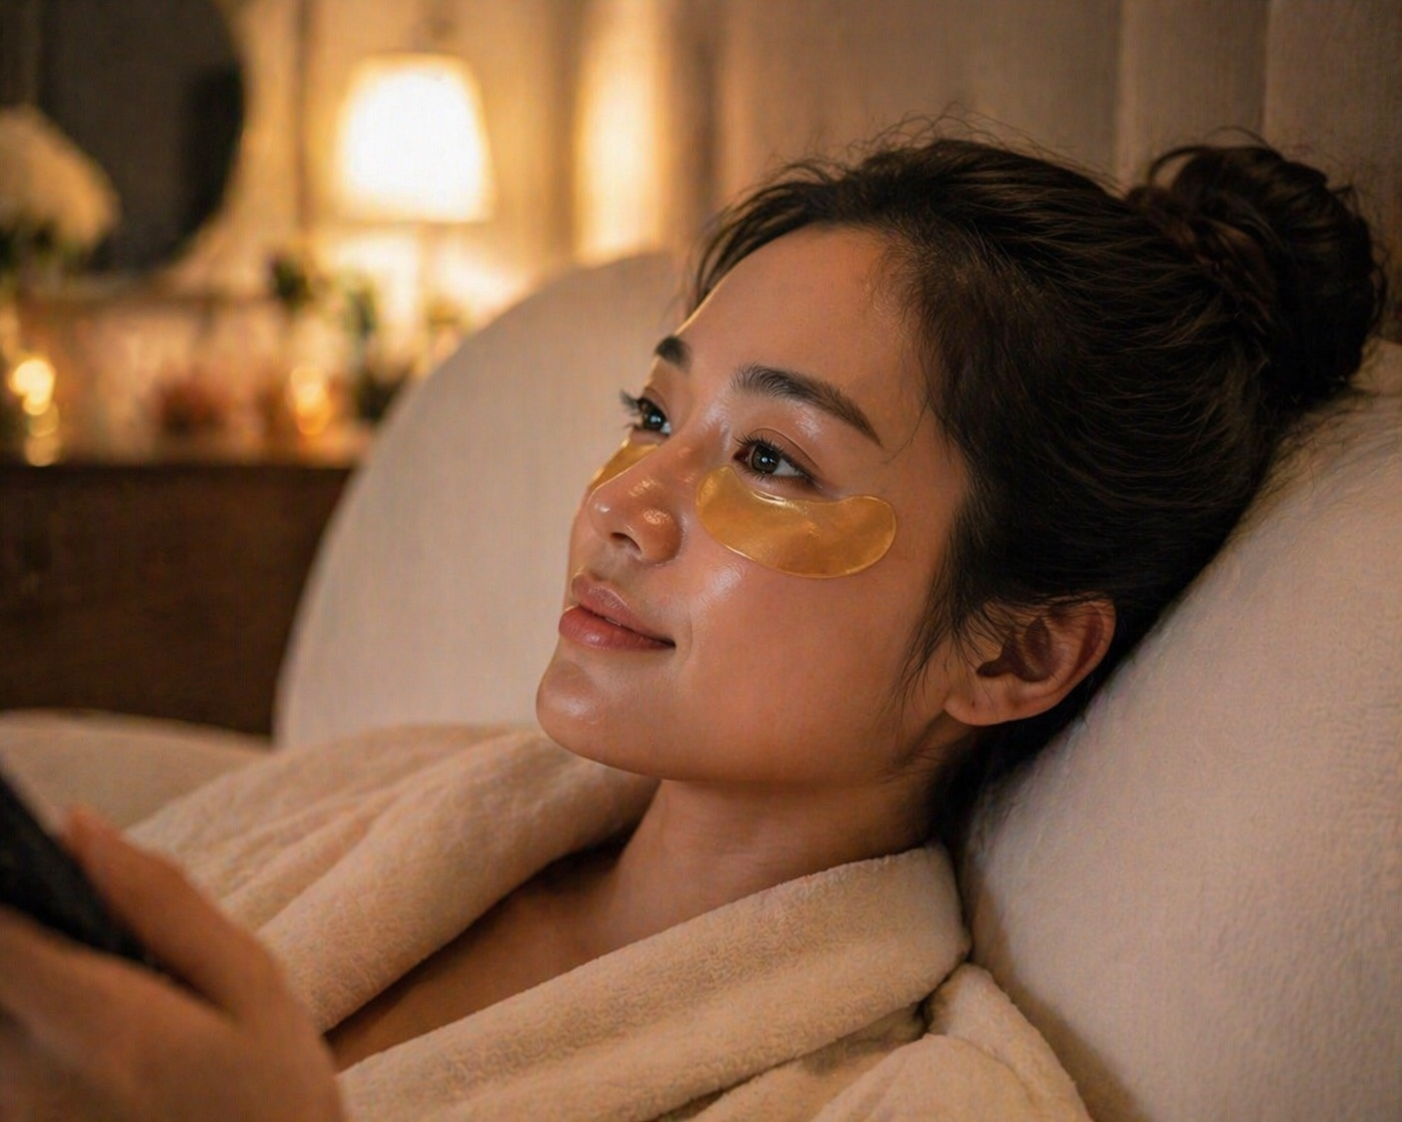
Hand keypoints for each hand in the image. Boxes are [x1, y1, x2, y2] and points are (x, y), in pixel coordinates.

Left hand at [0, 809, 343, 1121]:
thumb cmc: (275, 1097)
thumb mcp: (252, 984)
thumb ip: (162, 901)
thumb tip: (79, 827)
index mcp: (97, 1027)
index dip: (1, 880)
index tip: (24, 852)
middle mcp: (26, 1081)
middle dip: (35, 930)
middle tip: (126, 950)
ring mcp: (12, 1117)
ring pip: (1, 1010)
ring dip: (40, 980)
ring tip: (132, 1001)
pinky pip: (7, 1058)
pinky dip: (43, 1026)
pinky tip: (115, 1046)